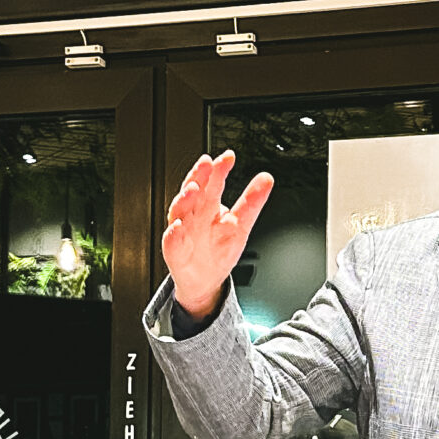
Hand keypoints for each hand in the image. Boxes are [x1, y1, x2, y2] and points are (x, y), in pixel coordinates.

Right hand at [162, 151, 273, 320]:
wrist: (204, 281)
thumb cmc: (218, 251)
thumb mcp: (240, 225)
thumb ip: (251, 202)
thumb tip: (267, 179)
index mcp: (208, 205)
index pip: (212, 182)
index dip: (219, 169)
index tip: (228, 157)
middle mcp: (193, 214)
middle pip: (194, 191)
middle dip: (199, 176)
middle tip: (206, 163)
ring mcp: (182, 231)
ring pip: (179, 211)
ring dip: (184, 199)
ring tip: (193, 189)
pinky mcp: (174, 250)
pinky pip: (172, 240)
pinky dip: (174, 233)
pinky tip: (178, 226)